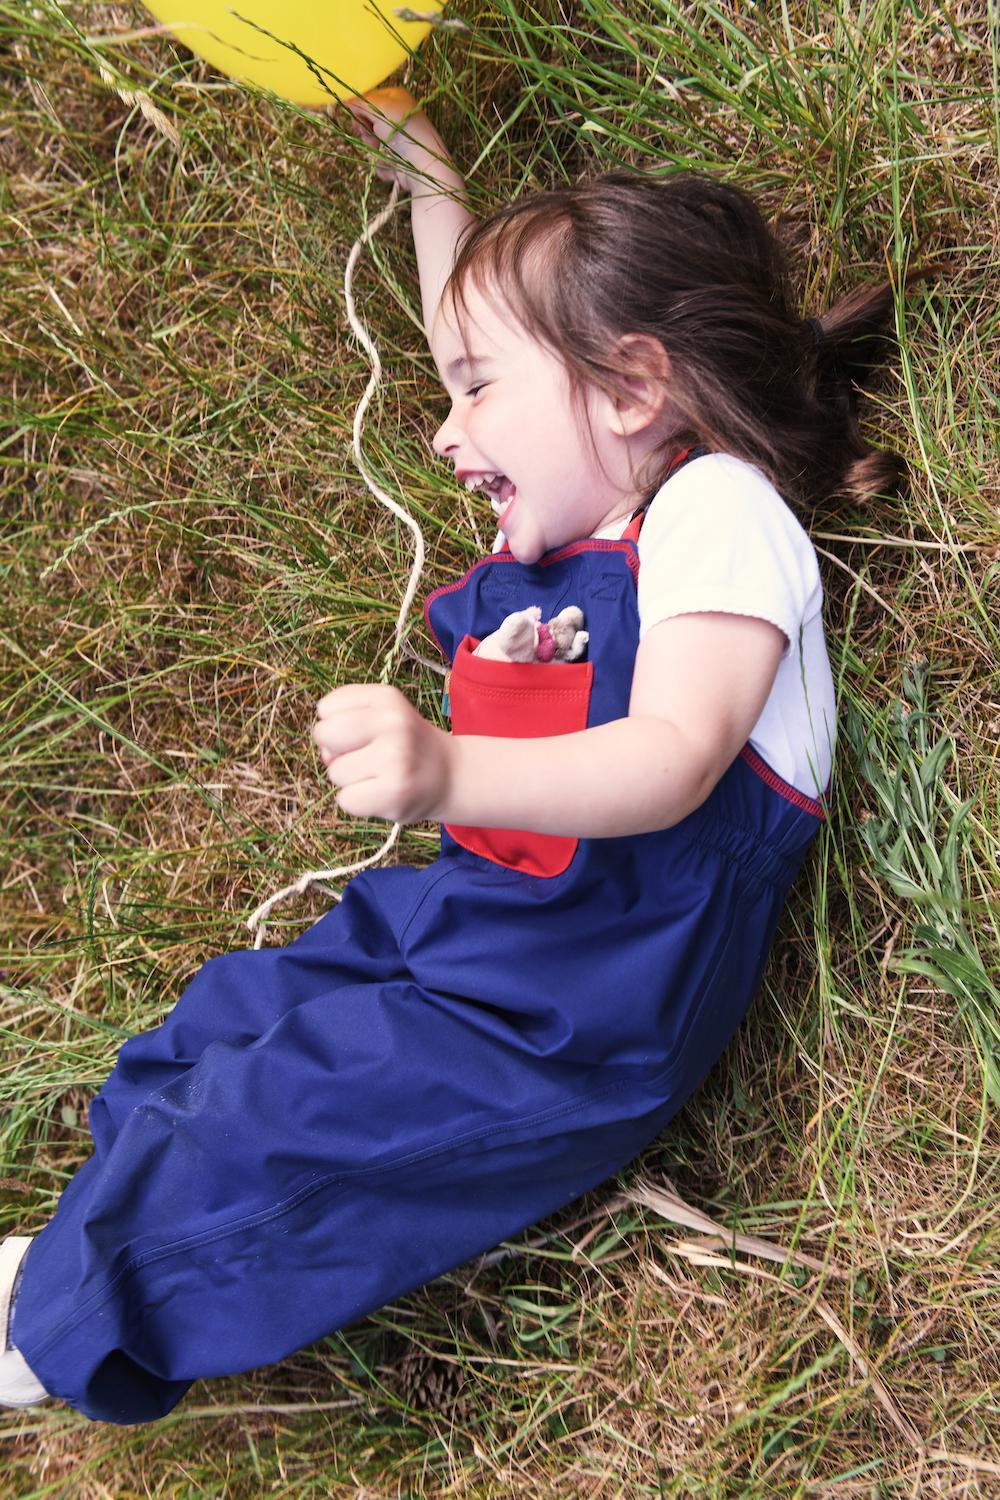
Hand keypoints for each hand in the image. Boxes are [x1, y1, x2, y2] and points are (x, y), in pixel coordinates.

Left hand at [312, 683, 452, 823]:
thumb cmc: (403, 743)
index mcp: (386, 697)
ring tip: (379, 775)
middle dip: (334, 750)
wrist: (450, 774)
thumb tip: (325, 752)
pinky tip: (381, 792)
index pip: (325, 708)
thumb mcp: (382, 711)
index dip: (334, 724)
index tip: (360, 732)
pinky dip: (358, 802)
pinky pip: (346, 800)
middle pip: (324, 735)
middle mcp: (394, 722)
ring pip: (335, 772)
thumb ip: (345, 715)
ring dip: (350, 779)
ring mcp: (396, 757)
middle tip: (363, 755)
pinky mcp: (395, 791)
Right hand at [344, 87, 451, 195]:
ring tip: (387, 154)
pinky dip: (384, 165)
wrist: (424, 168)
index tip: (359, 119)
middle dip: (367, 134)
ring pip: (372, 144)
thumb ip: (359, 102)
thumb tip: (344, 100)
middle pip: (367, 123)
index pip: (367, 99)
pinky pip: (380, 161)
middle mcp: (398, 116)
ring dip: (375, 152)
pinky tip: (394, 167)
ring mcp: (399, 139)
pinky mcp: (399, 159)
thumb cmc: (404, 132)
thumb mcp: (379, 109)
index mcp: (396, 98)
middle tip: (374, 138)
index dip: (360, 111)